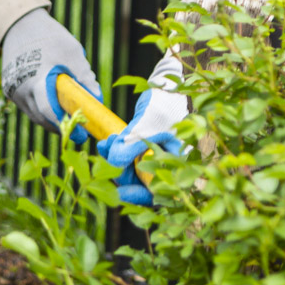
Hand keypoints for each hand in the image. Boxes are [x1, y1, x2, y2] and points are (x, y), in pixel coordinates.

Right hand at [0, 8, 100, 134]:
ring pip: (34, 115)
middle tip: (80, 130)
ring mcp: (12, 90)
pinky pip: (28, 106)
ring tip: (69, 118)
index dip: (66, 125)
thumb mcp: (72, 53)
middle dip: (61, 127)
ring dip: (51, 120)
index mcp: (37, 79)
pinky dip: (41, 110)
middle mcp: (21, 89)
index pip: (49, 111)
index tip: (82, 134)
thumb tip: (97, 101)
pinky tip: (54, 105)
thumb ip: (84, 78)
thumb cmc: (49, 36)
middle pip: (42, 118)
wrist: (19, 23)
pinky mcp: (9, 89)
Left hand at [96, 53, 187, 206]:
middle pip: (140, 182)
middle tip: (107, 154)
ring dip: (114, 159)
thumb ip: (131, 147)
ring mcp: (155, 158)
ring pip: (130, 170)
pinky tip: (107, 142)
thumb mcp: (149, 127)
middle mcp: (167, 166)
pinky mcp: (144, 149)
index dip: (138, 196)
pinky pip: (126, 158)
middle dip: (120, 171)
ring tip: (106, 143)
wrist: (167, 88)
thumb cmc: (165, 106)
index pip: (159, 193)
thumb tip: (114, 164)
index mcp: (177, 165)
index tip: (120, 193)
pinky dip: (116, 151)